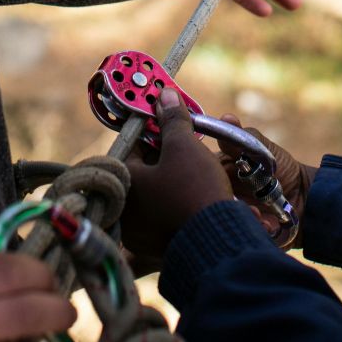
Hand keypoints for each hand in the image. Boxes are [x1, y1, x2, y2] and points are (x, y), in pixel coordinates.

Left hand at [121, 88, 232, 263]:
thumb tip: (164, 94)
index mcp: (124, 182)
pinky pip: (166, 215)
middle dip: (166, 155)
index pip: (133, 145)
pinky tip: (198, 195)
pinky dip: (179, 203)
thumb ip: (172, 119)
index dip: (153, 130)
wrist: (218, 245)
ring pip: (156, 193)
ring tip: (197, 169)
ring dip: (174, 179)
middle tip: (187, 145)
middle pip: (144, 170)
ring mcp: (140, 233)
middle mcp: (125, 209)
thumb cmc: (194, 190)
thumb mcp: (184, 146)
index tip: (169, 121)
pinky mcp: (159, 246)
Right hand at [217, 116, 316, 248]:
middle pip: (208, 200)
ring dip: (243, 216)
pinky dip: (257, 229)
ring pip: (224, 220)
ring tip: (261, 215)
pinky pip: (242, 235)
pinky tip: (269, 225)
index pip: (199, 172)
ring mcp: (230, 216)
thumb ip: (242, 137)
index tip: (223, 177)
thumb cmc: (281, 169)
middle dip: (227, 200)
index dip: (207, 175)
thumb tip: (226, 117)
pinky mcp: (244, 234)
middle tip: (244, 199)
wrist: (307, 199)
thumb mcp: (262, 149)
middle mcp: (218, 195)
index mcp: (217, 173)